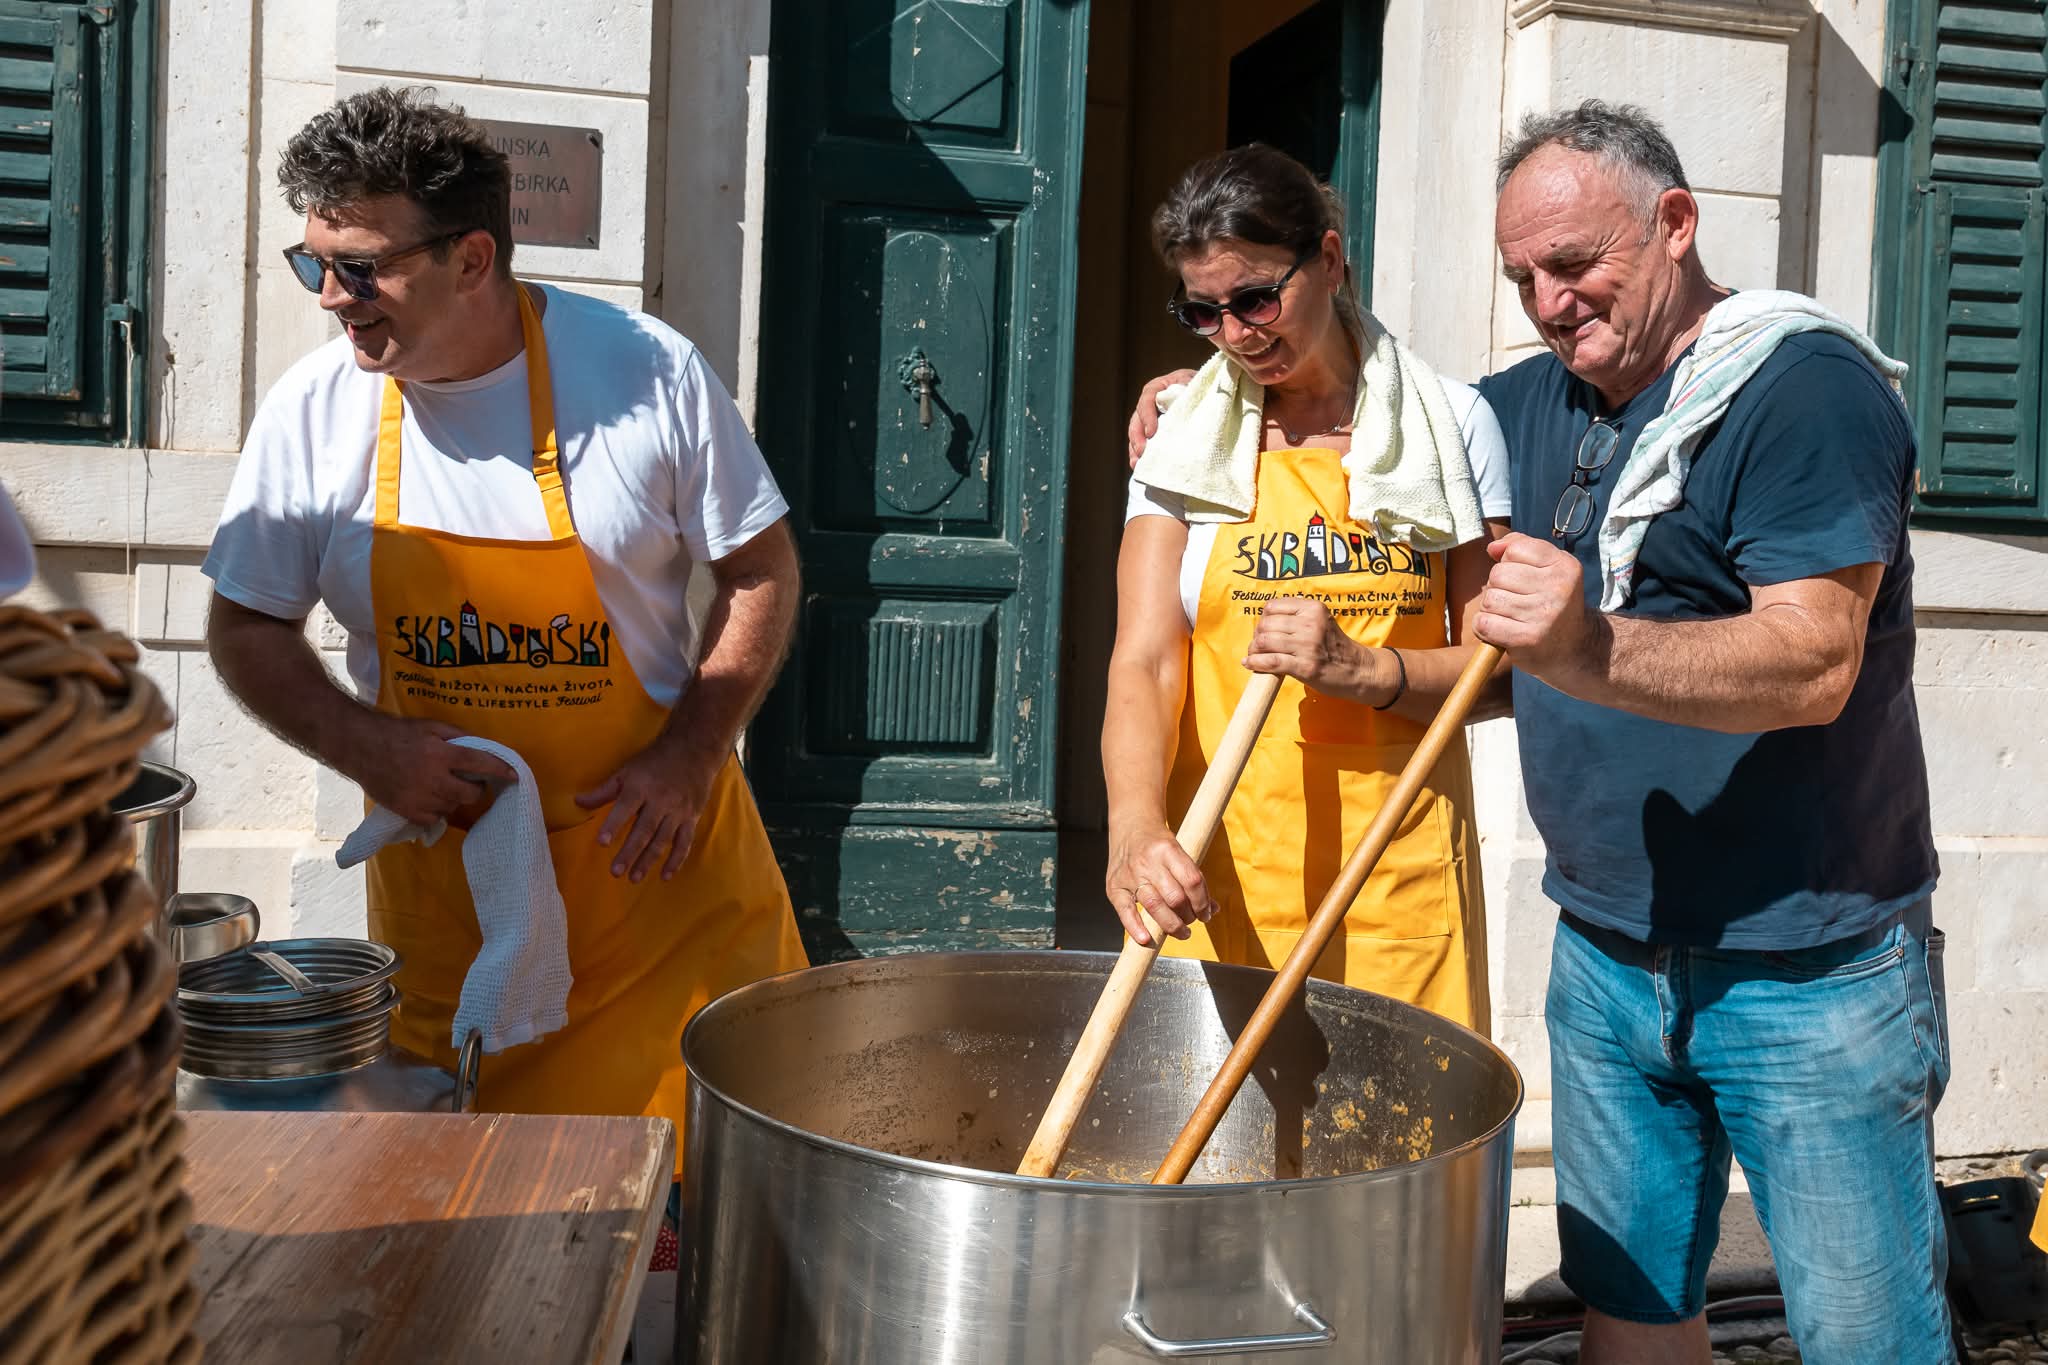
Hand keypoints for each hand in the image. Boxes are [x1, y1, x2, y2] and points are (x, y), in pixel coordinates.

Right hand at [346, 715, 516, 827]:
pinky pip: (434, 819)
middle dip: (475, 789)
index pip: (480, 764)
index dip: (500, 770)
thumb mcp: (430, 726)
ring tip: (441, 786)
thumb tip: (484, 747)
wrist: (359, 747)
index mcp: (439, 754)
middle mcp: (431, 778)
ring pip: (452, 808)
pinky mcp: (406, 812)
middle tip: (468, 781)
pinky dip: (436, 811)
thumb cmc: (397, 733)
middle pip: (470, 794)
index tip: (514, 775)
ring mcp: (418, 798)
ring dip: (453, 799)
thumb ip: (458, 736)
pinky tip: (429, 798)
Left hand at [574, 738, 717, 881]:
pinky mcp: (691, 818)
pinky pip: (684, 842)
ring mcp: (678, 811)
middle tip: (616, 872)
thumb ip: (604, 791)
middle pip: (644, 829)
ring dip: (648, 860)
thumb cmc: (655, 763)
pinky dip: (676, 860)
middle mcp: (660, 800)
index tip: (602, 842)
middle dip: (630, 852)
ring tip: (634, 878)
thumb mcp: (627, 771)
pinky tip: (665, 875)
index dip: (614, 824)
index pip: (625, 807)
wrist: (694, 751)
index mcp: (641, 787)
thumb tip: (577, 802)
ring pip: (662, 839)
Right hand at [1105, 825, 1208, 946]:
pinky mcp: (1114, 886)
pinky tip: (1146, 939)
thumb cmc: (1159, 845)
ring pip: (1154, 906)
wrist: (1131, 826)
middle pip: (1175, 897)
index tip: (1206, 914)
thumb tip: (1213, 910)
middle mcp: (1148, 861)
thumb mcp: (1180, 854)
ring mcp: (1129, 874)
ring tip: (1181, 931)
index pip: (1192, 881)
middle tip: (1191, 921)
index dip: (1203, 902)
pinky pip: (1125, 911)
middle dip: (1188, 916)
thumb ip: (1194, 881)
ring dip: (1171, 925)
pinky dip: (1135, 927)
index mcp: (1168, 849)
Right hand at [1126, 368, 1199, 467]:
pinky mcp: (1152, 433)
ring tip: (1137, 464)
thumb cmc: (1198, 386)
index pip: (1147, 400)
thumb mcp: (1193, 383)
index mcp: (1158, 388)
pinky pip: (1142, 444)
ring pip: (1136, 434)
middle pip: (1137, 420)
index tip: (1151, 433)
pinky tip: (1139, 467)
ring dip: (1135, 450)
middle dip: (1138, 438)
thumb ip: (1188, 388)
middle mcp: (1149, 404)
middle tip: (1143, 452)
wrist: (1205, 393)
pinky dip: (1140, 456)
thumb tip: (1184, 396)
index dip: (1147, 416)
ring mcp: (1149, 419)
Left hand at [1244, 597, 1388, 701]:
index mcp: (1313, 608)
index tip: (1264, 629)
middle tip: (1257, 646)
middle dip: (1256, 636)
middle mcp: (1311, 624)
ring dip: (1253, 651)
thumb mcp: (1321, 621)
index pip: (1272, 606)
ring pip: (1264, 642)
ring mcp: (1308, 645)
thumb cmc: (1335, 647)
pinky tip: (1250, 664)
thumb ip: (1298, 617)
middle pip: (1266, 625)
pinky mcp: (1305, 666)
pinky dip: (1256, 663)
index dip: (1262, 619)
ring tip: (1253, 656)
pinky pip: (1271, 661)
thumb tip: (1264, 620)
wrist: (1358, 670)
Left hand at [1473, 533, 1596, 680]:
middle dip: (1499, 587)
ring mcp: (1543, 614)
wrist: (1575, 647)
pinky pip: (1484, 622)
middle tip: (1517, 602)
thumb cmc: (1553, 603)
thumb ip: (1521, 547)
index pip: (1515, 549)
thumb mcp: (1549, 568)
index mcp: (1565, 566)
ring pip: (1489, 598)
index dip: (1509, 563)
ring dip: (1492, 609)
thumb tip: (1493, 547)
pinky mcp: (1527, 638)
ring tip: (1511, 617)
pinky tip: (1501, 631)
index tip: (1524, 580)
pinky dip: (1484, 627)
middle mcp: (1558, 588)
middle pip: (1498, 574)